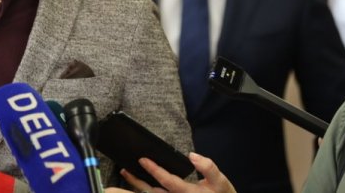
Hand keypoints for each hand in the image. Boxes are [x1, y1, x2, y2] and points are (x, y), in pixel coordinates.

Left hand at [118, 152, 236, 192]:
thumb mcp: (221, 182)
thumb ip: (208, 168)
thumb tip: (193, 156)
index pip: (167, 181)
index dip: (155, 170)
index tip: (143, 159)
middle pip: (152, 192)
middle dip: (136, 183)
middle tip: (123, 170)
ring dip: (136, 187)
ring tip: (124, 173)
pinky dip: (143, 190)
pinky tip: (135, 183)